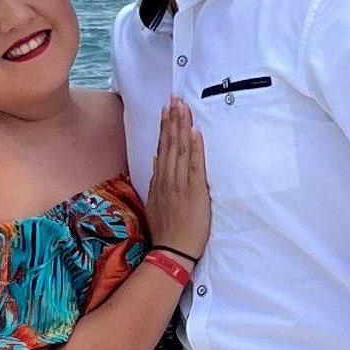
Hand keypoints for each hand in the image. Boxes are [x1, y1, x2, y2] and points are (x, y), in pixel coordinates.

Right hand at [145, 96, 209, 260]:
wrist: (172, 251)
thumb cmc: (166, 230)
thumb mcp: (154, 203)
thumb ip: (156, 181)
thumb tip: (156, 160)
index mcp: (159, 181)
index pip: (162, 148)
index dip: (164, 127)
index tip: (166, 109)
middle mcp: (168, 179)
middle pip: (170, 144)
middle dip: (173, 119)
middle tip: (175, 98)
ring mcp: (180, 185)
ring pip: (180, 150)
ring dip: (182, 127)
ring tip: (183, 107)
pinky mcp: (194, 192)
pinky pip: (194, 166)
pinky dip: (195, 148)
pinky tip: (195, 132)